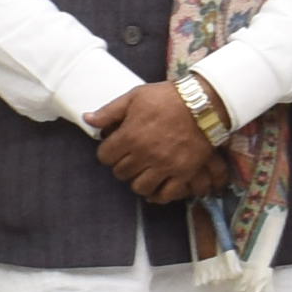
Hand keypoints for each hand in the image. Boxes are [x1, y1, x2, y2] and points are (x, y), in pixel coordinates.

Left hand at [90, 83, 225, 210]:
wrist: (203, 103)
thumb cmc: (166, 98)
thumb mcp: (135, 97)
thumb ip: (109, 111)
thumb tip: (87, 119)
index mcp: (130, 136)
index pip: (105, 157)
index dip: (107, 152)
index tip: (115, 148)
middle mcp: (145, 155)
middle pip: (121, 173)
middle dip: (122, 165)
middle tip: (130, 158)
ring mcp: (164, 166)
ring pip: (140, 187)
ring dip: (138, 180)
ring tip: (143, 171)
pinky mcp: (183, 173)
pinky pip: (165, 194)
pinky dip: (159, 194)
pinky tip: (157, 185)